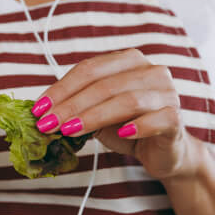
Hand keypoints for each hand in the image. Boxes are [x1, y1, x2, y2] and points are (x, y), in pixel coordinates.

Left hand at [29, 49, 199, 179]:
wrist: (162, 152)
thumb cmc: (126, 128)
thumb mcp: (96, 115)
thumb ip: (76, 108)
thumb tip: (41, 112)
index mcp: (128, 61)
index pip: (90, 69)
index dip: (61, 88)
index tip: (38, 108)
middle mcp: (150, 70)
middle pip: (105, 84)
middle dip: (71, 105)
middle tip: (47, 123)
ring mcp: (167, 92)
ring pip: (127, 100)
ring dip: (94, 116)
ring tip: (69, 130)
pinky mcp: (176, 117)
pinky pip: (157, 119)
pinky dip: (138, 126)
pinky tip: (121, 135)